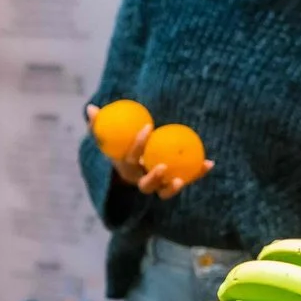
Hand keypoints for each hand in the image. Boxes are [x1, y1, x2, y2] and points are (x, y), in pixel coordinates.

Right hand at [85, 105, 207, 199]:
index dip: (137, 144)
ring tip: (182, 179)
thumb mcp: (108, 136)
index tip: (147, 126)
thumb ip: (99, 124)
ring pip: (165, 192)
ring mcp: (157, 187)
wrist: (132, 168)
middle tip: (163, 165)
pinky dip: (197, 173)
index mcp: (125, 169)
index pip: (130, 158)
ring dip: (173, 188)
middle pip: (146, 185)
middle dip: (153, 178)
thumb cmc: (119, 147)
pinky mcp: (172, 185)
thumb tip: (91, 108)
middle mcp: (140, 181)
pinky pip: (186, 180)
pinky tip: (210, 163)